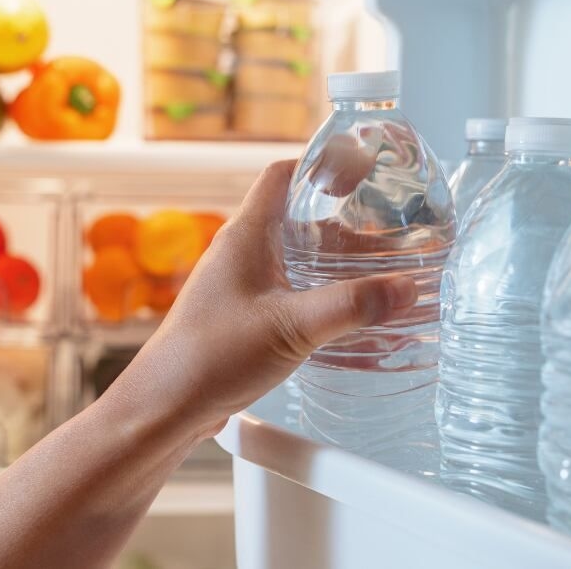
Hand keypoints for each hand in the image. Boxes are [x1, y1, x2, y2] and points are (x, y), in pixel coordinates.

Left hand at [108, 160, 418, 438]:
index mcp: (245, 236)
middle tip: (386, 228)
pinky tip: (342, 315)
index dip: (321, 164)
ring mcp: (237, 285)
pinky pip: (285, 291)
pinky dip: (316, 293)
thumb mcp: (293, 326)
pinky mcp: (239, 317)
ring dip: (332, 260)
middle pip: (295, 217)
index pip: (281, 175)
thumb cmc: (210, 357)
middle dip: (342, 220)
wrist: (166, 406)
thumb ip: (351, 306)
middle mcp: (238, 253)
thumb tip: (404, 288)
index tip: (361, 169)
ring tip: (377, 270)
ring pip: (292, 257)